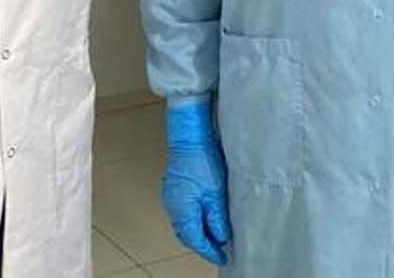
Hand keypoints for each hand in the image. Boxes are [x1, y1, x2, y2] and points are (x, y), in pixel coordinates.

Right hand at [161, 99, 230, 265]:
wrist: (190, 136)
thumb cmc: (202, 160)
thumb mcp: (216, 193)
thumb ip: (217, 218)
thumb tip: (220, 237)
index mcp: (182, 211)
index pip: (196, 240)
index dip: (210, 251)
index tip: (223, 257)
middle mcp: (172, 207)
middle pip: (187, 234)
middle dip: (203, 243)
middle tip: (219, 249)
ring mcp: (171, 198)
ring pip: (184, 224)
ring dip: (198, 231)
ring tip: (215, 234)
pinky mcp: (173, 189)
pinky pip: (182, 212)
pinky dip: (194, 219)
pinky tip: (205, 216)